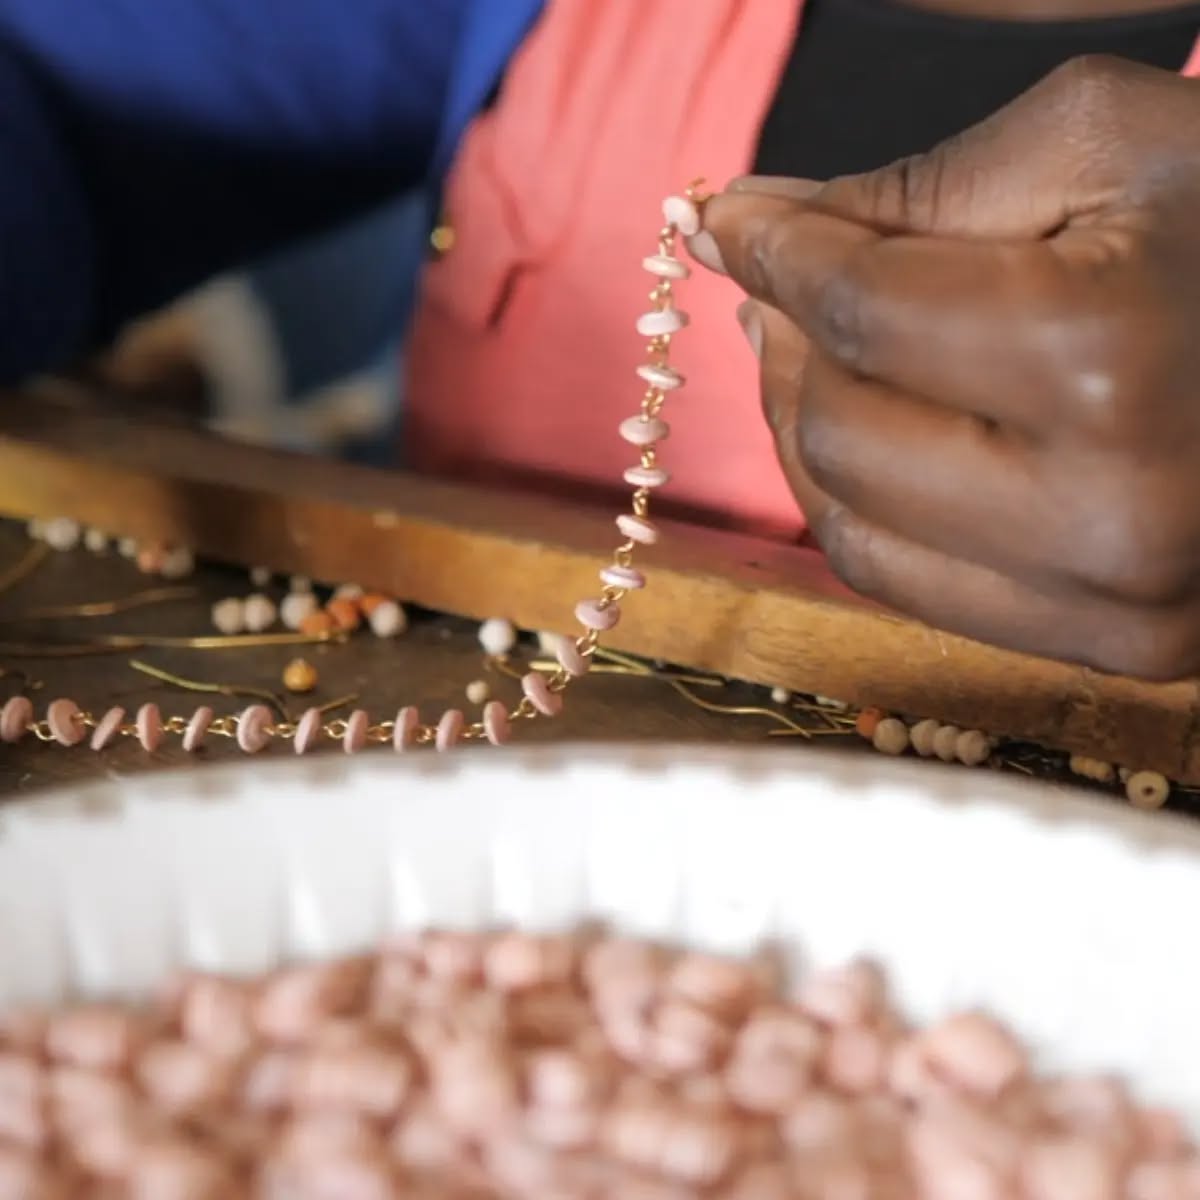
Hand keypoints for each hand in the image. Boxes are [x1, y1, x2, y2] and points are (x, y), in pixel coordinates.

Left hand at [696, 56, 1199, 679]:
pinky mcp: (1114, 649)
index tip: (727, 220)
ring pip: (850, 527)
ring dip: (810, 429)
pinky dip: (860, 505)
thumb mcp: (1108, 143)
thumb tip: (753, 222)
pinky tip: (874, 432)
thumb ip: (916, 186)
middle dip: (789, 342)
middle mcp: (1103, 514)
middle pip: (836, 429)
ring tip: (820, 353)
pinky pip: (906, 586)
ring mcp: (1111, 604)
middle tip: (785, 284)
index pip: (858, 309)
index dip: (772, 249)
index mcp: (1104, 361)